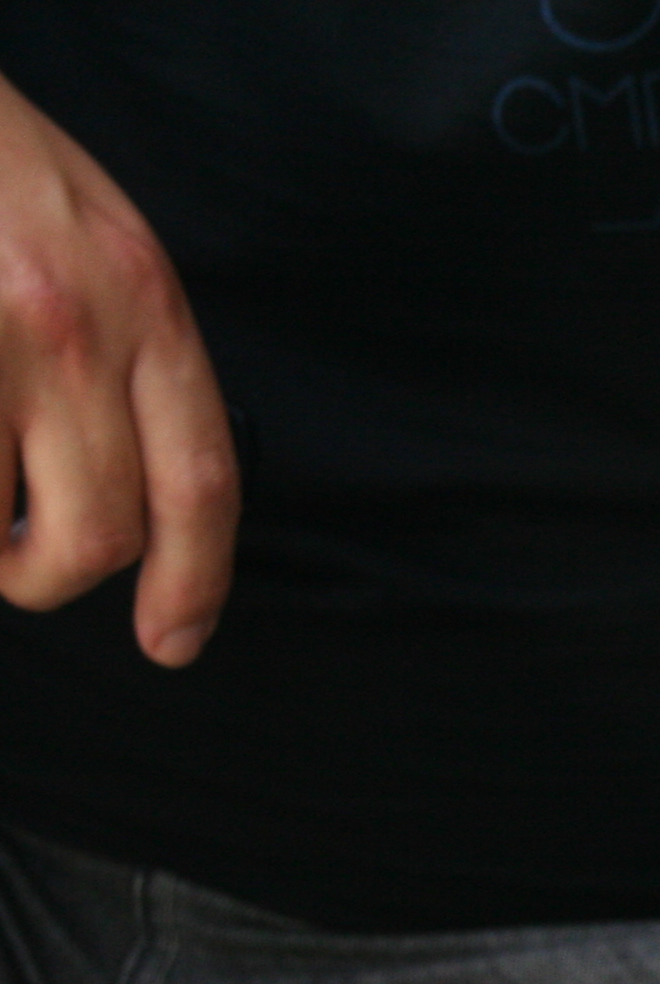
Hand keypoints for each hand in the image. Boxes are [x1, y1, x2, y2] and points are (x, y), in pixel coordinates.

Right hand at [0, 71, 235, 665]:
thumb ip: (130, 347)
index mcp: (143, 301)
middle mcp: (74, 330)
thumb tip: (138, 472)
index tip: (175, 637)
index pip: (201, 479)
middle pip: (99, 530)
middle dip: (55, 575)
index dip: (195, 579)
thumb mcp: (98, 232)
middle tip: (21, 561)